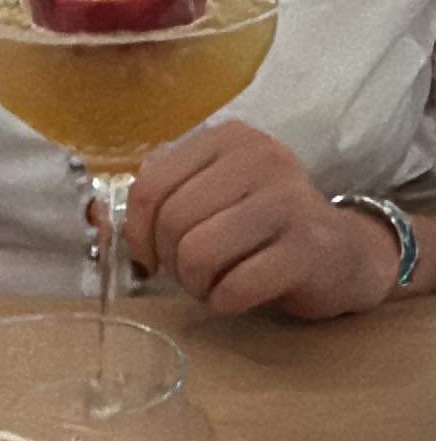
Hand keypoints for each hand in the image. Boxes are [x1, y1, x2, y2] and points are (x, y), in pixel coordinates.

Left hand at [125, 121, 400, 319]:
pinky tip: (243, 293)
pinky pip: (235, 286)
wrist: (341, 253)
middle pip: (173, 221)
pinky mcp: (308, 246)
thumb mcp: (212, 199)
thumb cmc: (263, 229)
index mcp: (229, 139)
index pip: (151, 185)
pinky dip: (227, 301)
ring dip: (198, 284)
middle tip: (195, 272)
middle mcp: (261, 157)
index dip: (138, 232)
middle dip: (172, 262)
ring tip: (218, 282)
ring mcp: (289, 199)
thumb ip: (161, 199)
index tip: (151, 255)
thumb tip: (98, 217)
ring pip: (199, 254)